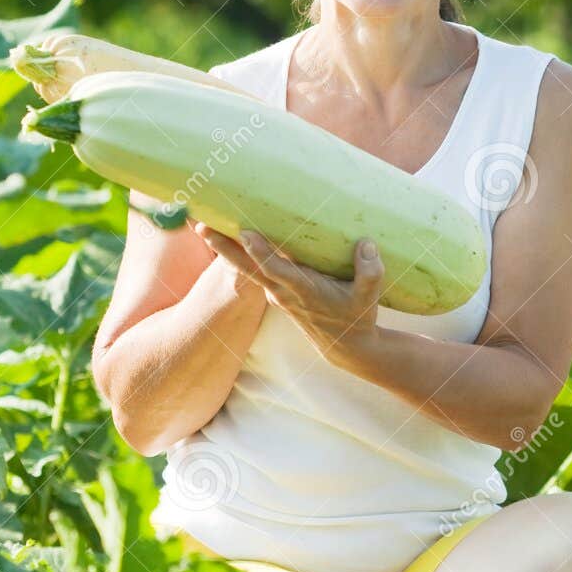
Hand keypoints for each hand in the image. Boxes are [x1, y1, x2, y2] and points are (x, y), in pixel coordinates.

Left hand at [194, 222, 384, 359]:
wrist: (344, 346)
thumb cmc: (357, 317)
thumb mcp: (370, 297)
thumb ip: (370, 271)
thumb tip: (365, 244)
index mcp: (304, 291)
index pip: (277, 271)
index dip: (261, 253)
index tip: (246, 234)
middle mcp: (284, 292)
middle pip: (248, 268)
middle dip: (224, 248)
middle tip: (201, 227)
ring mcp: (276, 293)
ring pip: (246, 268)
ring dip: (224, 248)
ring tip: (203, 225)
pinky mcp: (275, 290)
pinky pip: (253, 269)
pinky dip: (238, 254)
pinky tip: (226, 234)